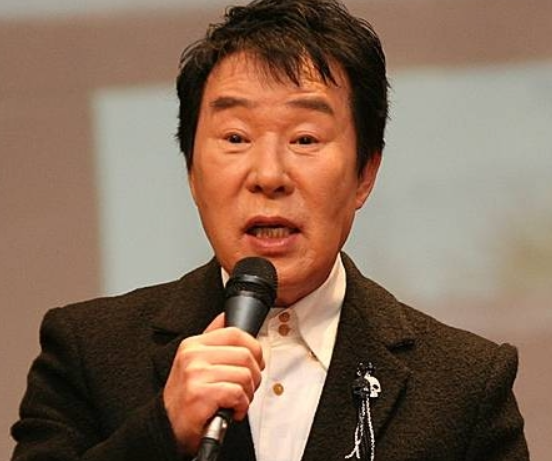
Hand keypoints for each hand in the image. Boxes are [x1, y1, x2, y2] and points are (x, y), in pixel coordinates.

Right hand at [163, 313, 263, 454]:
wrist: (167, 427)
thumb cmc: (186, 397)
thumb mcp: (194, 361)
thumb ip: (212, 339)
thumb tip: (226, 317)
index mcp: (193, 344)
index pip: (235, 333)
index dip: (254, 347)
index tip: (257, 362)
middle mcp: (193, 356)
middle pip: (245, 355)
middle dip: (255, 375)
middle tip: (247, 387)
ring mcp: (195, 374)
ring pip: (245, 375)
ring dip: (248, 393)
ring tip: (237, 400)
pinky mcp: (200, 394)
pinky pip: (237, 393)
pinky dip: (241, 406)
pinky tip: (233, 410)